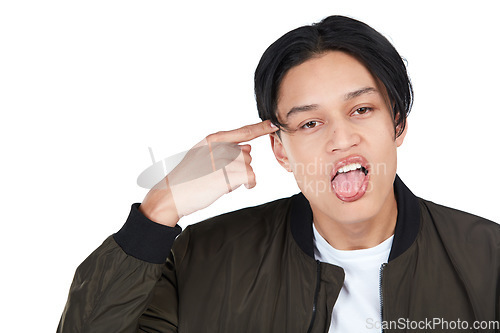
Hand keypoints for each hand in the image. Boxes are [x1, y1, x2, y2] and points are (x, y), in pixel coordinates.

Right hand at [139, 120, 278, 226]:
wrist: (171, 195)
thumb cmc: (186, 179)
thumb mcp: (202, 156)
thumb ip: (224, 149)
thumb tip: (248, 146)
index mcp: (212, 139)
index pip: (242, 132)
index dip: (260, 128)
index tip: (273, 123)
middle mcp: (219, 146)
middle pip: (246, 155)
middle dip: (238, 167)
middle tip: (218, 176)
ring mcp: (223, 159)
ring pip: (248, 166)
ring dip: (239, 178)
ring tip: (218, 182)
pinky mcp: (228, 174)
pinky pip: (250, 177)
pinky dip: (248, 184)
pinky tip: (234, 188)